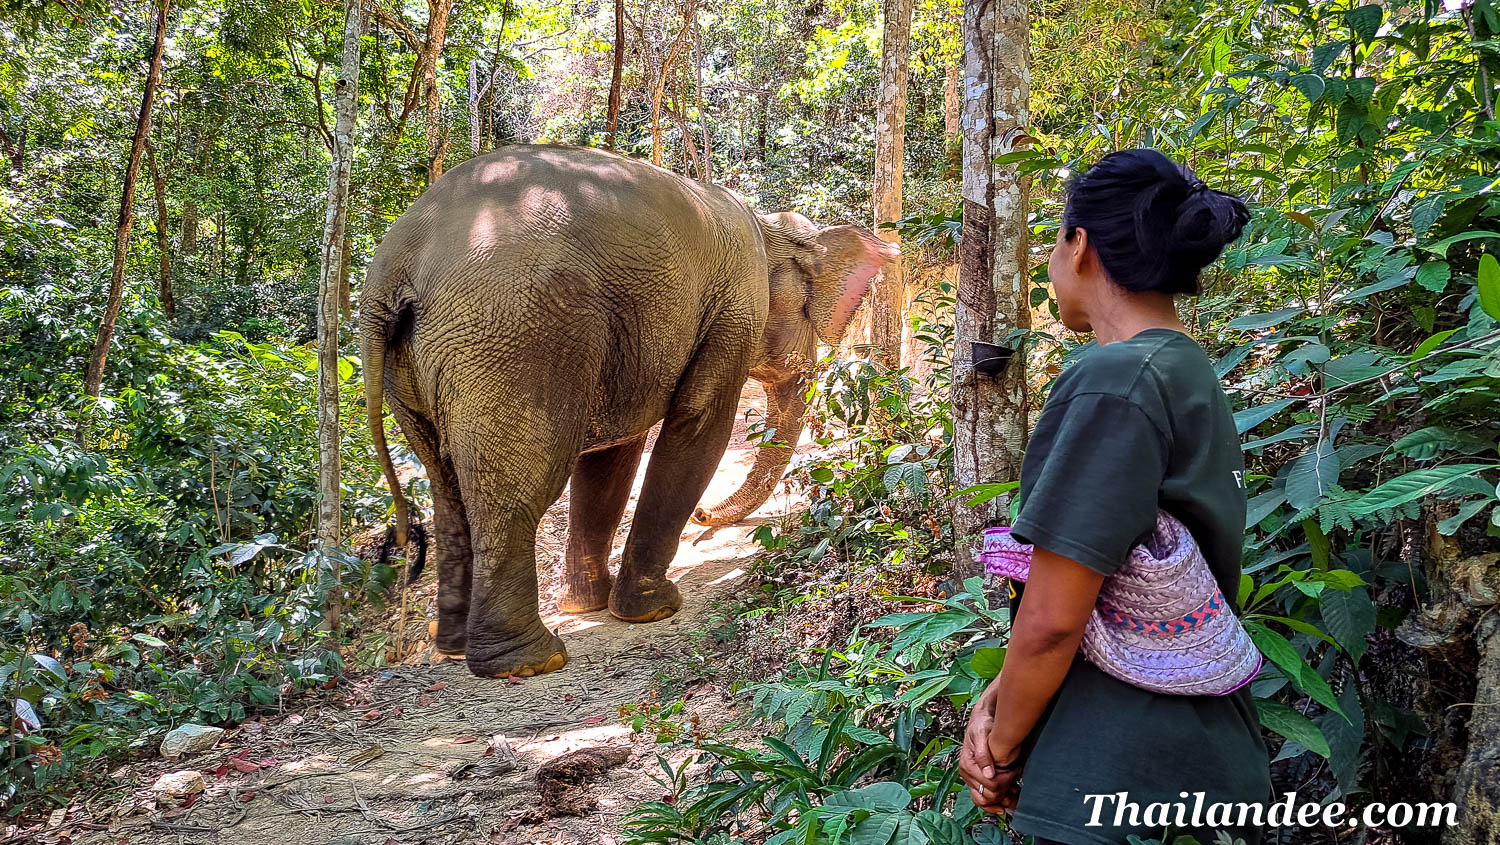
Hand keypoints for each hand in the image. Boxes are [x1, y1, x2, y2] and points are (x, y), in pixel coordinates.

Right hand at [958, 689, 1021, 814]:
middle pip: (987, 796)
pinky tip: (1009, 795)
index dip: (1006, 780)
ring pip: (985, 801)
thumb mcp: (982, 735)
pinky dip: (998, 801)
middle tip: (1016, 777)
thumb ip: (983, 755)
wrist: (981, 720)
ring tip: (1015, 791)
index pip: (989, 784)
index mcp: (967, 765)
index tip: (1016, 770)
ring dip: (1002, 799)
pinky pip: (985, 799)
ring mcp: (972, 779)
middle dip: (1005, 789)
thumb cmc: (982, 725)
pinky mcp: (978, 780)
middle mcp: (967, 775)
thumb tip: (988, 774)